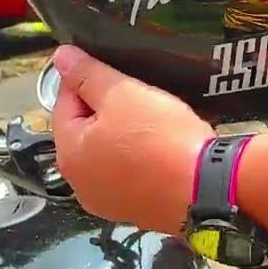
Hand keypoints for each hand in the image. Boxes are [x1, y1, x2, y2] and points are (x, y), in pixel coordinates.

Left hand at [49, 45, 214, 234]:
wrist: (206, 188)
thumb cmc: (160, 138)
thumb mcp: (122, 93)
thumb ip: (87, 74)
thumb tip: (61, 57)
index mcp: (69, 154)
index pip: (64, 102)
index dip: (86, 80)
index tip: (112, 70)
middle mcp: (80, 184)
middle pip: (85, 130)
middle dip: (105, 108)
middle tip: (137, 94)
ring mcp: (107, 202)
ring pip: (107, 152)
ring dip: (123, 133)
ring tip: (151, 118)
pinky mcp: (134, 210)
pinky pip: (128, 173)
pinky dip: (138, 157)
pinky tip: (158, 146)